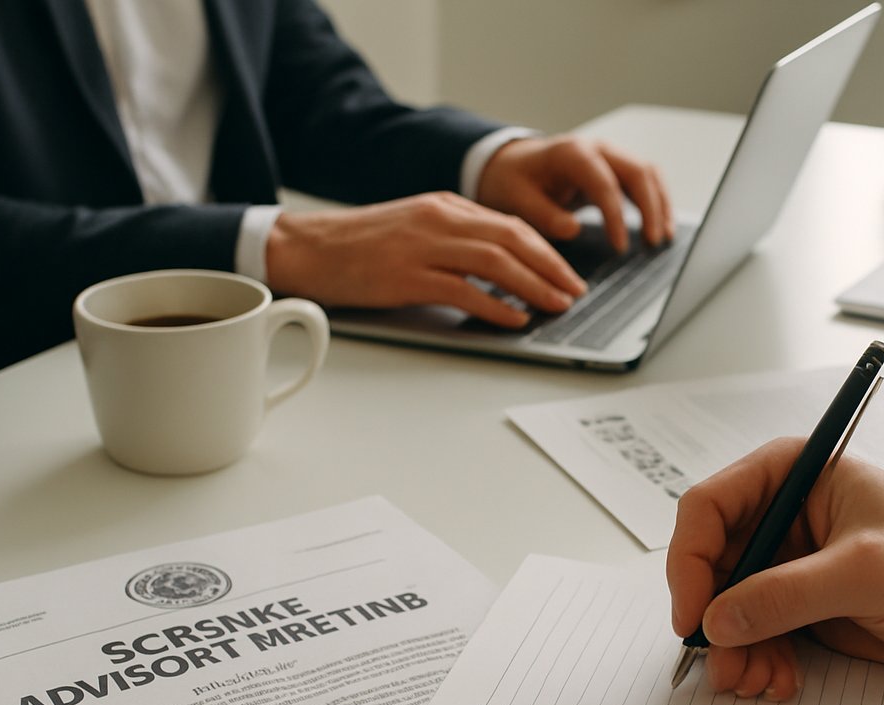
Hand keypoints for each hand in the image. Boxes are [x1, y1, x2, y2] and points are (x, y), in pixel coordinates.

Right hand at [264, 192, 585, 327]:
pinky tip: (514, 318)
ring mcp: (423, 247)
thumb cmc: (360, 246)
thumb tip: (501, 264)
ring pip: (495, 262)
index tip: (567, 272)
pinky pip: (463, 291)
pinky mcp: (407, 277)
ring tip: (557, 305)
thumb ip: (457, 240)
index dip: (546, 250)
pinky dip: (495, 305)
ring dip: (533, 286)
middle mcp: (439, 220)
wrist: (308, 248)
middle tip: (575, 291)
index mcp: (445, 206)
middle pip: (512, 239)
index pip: (510, 224)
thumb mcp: (416, 228)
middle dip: (551, 267)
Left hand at [476, 134, 673, 251]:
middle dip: (650, 208)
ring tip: (664, 237)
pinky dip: (657, 202)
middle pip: (637, 172)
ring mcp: (609, 156)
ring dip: (660, 204)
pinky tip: (661, 228)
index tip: (621, 247)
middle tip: (653, 242)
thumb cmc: (514, 182)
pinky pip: (645, 181)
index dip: (616, 215)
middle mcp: (596, 148)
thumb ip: (543, 215)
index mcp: (571, 153)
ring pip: (648, 174)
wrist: (513, 166)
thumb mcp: (516, 200)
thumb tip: (573, 229)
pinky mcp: (615, 169)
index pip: (604, 182)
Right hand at [665, 438, 883, 700]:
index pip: (709, 507)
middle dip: (713, 619)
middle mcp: (786, 516)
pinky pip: (758, 635)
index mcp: (796, 475)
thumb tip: (718, 620)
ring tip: (755, 683)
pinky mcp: (808, 607)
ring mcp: (795, 564)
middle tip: (725, 666)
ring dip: (734, 650)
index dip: (690, 561)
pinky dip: (758, 662)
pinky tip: (778, 682)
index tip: (693, 615)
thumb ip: (787, 594)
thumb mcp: (868, 573)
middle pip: (711, 564)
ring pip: (730, 608)